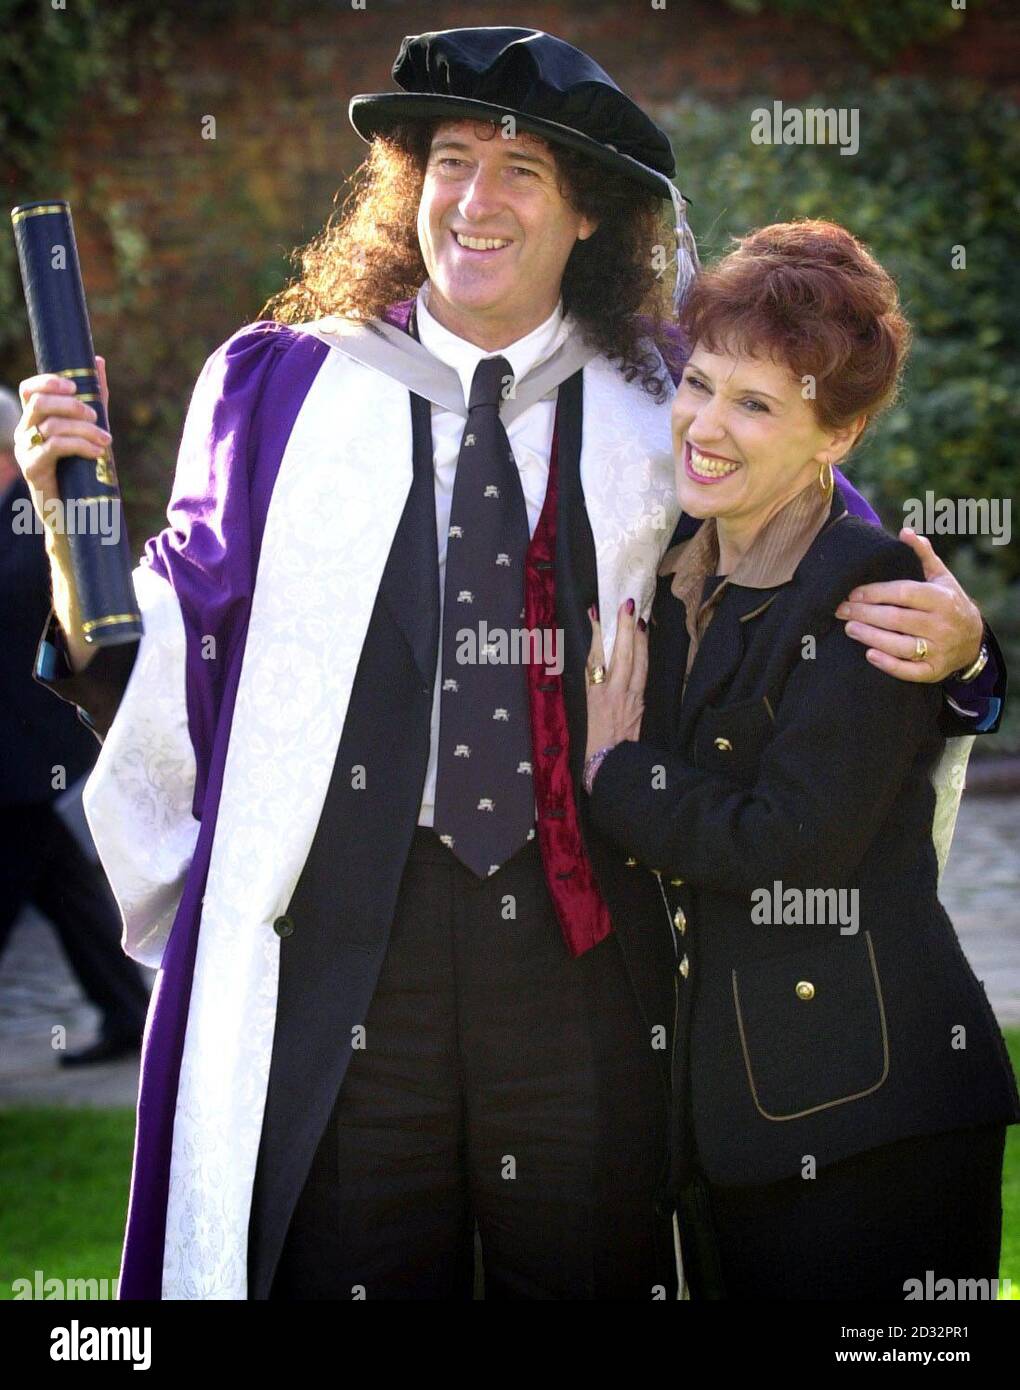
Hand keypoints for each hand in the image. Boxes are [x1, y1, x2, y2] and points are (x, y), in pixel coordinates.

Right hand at [14, 354, 112, 528]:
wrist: (74, 514)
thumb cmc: (82, 471)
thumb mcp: (90, 430)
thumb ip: (94, 399)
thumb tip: (98, 362)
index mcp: (35, 420)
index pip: (31, 389)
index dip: (49, 381)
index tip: (75, 387)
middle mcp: (24, 432)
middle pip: (40, 403)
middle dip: (72, 405)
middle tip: (96, 417)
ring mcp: (25, 451)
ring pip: (51, 425)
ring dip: (84, 429)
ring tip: (106, 440)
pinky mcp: (32, 469)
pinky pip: (54, 447)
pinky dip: (80, 445)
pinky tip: (97, 451)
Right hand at [585, 599, 648, 761]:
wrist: (610, 767)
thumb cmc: (588, 742)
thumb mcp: (580, 712)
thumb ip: (587, 687)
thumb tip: (591, 663)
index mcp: (595, 696)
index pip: (596, 657)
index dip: (595, 634)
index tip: (595, 613)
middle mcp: (615, 694)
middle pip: (623, 655)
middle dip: (625, 628)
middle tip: (627, 605)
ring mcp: (632, 699)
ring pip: (639, 663)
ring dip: (640, 639)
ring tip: (639, 619)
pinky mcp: (641, 705)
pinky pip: (644, 674)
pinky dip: (644, 657)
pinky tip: (644, 646)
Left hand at [835, 529, 982, 682]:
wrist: (973, 640)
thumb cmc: (949, 603)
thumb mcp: (941, 577)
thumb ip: (922, 555)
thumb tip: (905, 531)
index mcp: (942, 598)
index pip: (904, 593)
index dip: (876, 593)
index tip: (852, 592)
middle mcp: (942, 624)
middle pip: (897, 619)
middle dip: (865, 614)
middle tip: (841, 610)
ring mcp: (939, 650)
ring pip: (901, 645)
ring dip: (871, 637)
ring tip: (849, 628)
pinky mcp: (934, 672)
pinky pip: (910, 671)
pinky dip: (889, 664)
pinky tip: (869, 655)